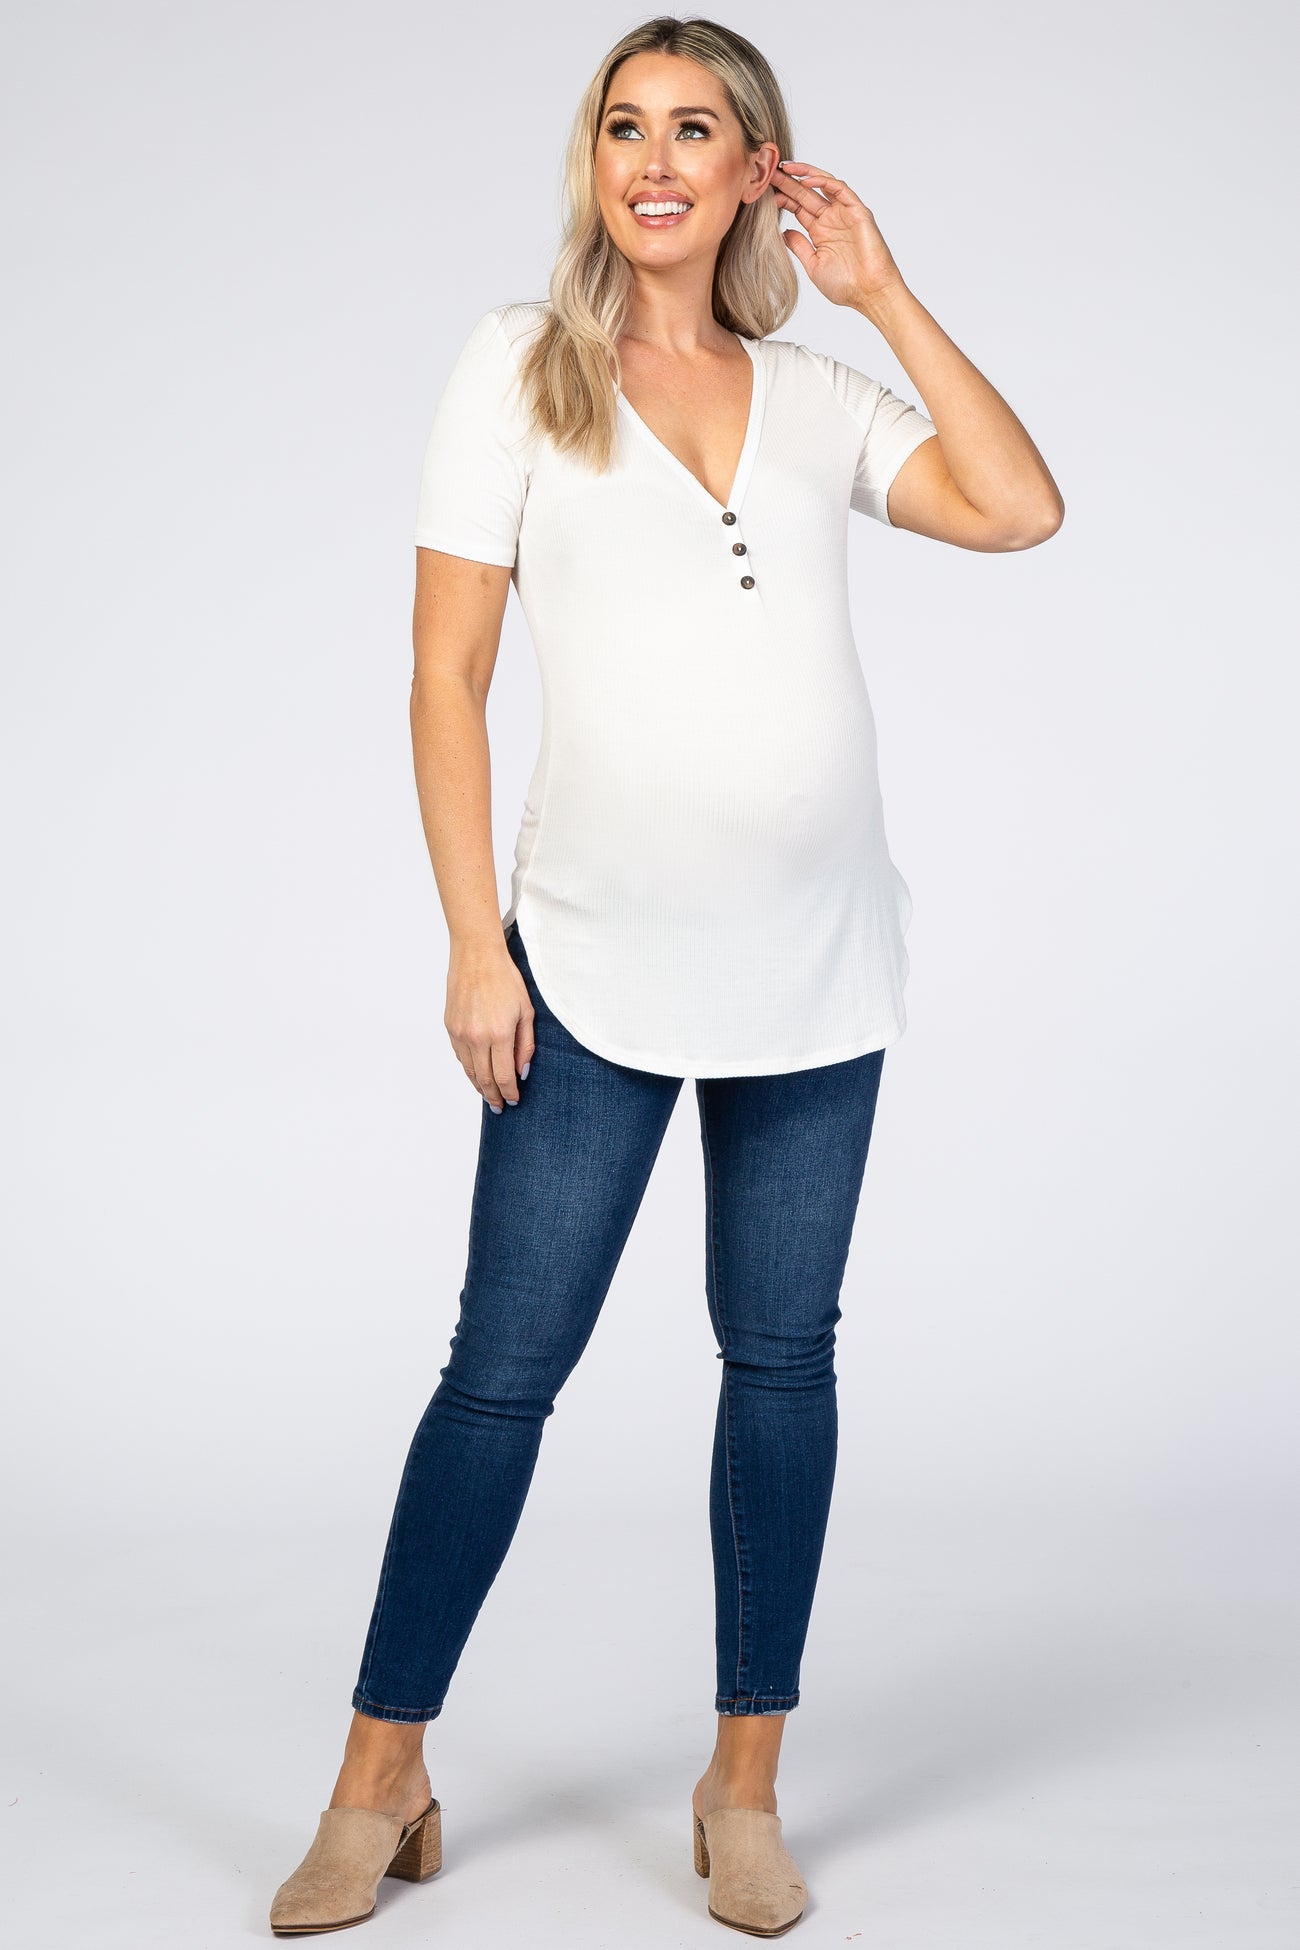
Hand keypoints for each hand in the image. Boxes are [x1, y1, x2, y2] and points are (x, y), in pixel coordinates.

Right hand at [445, 942, 534, 1110]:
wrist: (476, 955)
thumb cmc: (505, 978)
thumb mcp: (526, 1010)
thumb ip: (526, 1045)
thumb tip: (522, 1071)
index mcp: (500, 1034)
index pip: (504, 1076)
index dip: (509, 1093)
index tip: (513, 1101)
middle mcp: (477, 1037)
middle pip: (484, 1079)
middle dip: (493, 1096)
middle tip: (499, 1107)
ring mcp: (460, 1033)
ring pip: (469, 1070)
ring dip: (479, 1086)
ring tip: (488, 1095)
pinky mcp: (450, 1026)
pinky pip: (460, 1056)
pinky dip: (468, 1068)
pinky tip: (476, 1073)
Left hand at [771, 161, 905, 309]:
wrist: (869, 293)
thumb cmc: (845, 285)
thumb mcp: (813, 266)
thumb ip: (799, 247)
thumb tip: (784, 232)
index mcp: (819, 232)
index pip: (797, 208)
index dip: (782, 198)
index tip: (763, 193)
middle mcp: (831, 220)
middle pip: (806, 194)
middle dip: (788, 182)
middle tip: (769, 172)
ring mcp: (844, 214)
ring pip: (822, 185)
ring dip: (804, 174)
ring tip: (785, 168)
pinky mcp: (857, 211)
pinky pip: (840, 189)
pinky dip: (823, 182)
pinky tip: (805, 181)